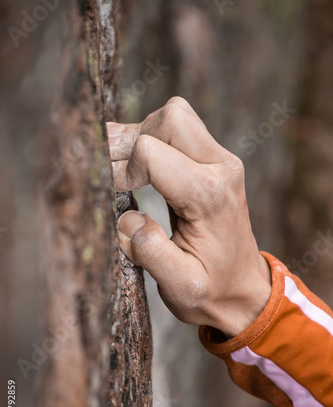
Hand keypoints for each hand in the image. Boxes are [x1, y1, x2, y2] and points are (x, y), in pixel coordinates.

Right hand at [107, 97, 270, 337]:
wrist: (243, 289)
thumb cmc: (213, 290)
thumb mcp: (181, 286)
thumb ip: (150, 252)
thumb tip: (125, 218)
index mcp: (209, 196)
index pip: (152, 153)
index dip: (122, 171)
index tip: (115, 196)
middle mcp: (221, 168)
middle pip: (169, 118)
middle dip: (132, 141)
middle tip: (115, 175)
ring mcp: (221, 161)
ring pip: (174, 116)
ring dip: (142, 137)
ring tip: (124, 170)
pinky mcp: (215, 162)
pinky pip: (180, 129)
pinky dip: (152, 140)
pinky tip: (137, 167)